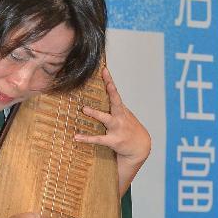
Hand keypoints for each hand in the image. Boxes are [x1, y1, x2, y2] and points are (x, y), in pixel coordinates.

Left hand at [74, 67, 150, 194]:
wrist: (140, 147)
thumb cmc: (129, 128)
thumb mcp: (124, 115)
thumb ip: (113, 106)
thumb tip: (101, 94)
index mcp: (121, 110)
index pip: (115, 93)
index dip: (110, 81)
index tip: (104, 70)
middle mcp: (120, 117)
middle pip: (115, 101)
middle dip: (111, 91)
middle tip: (105, 82)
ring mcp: (117, 128)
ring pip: (106, 119)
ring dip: (96, 114)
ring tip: (85, 109)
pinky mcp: (113, 140)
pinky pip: (98, 139)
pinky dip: (86, 138)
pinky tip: (77, 137)